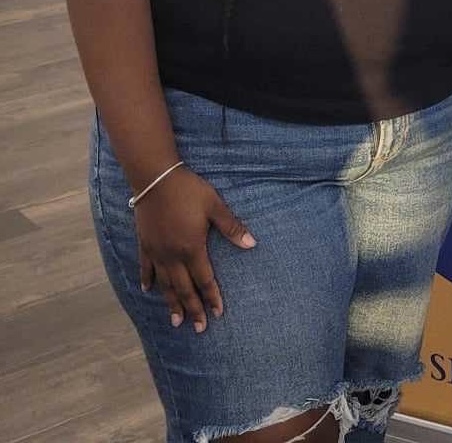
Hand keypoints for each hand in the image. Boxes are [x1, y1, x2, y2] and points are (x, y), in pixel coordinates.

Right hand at [134, 167, 255, 331]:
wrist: (155, 178)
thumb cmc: (189, 190)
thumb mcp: (214, 206)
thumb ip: (232, 227)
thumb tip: (252, 244)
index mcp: (192, 248)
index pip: (204, 280)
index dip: (212, 297)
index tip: (218, 314)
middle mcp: (173, 256)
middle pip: (184, 288)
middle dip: (193, 309)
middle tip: (199, 329)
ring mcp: (156, 252)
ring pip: (164, 284)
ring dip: (171, 303)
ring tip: (176, 321)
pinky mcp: (144, 244)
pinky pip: (146, 268)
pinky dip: (148, 281)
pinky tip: (147, 291)